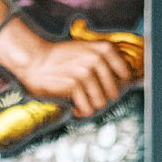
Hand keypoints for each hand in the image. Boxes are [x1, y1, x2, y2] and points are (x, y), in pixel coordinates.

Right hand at [0, 21, 136, 117]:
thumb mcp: (87, 51)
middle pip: (114, 94)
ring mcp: (85, 72)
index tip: (106, 88)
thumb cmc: (62, 59)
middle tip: (88, 96)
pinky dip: (79, 112)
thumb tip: (125, 83)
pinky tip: (72, 105)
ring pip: (101, 104)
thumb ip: (106, 61)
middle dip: (102, 99)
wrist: (35, 61)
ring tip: (79, 100)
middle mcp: (97, 59)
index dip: (117, 86)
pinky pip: (87, 110)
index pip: (126, 76)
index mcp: (104, 49)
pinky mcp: (74, 85)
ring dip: (89, 106)